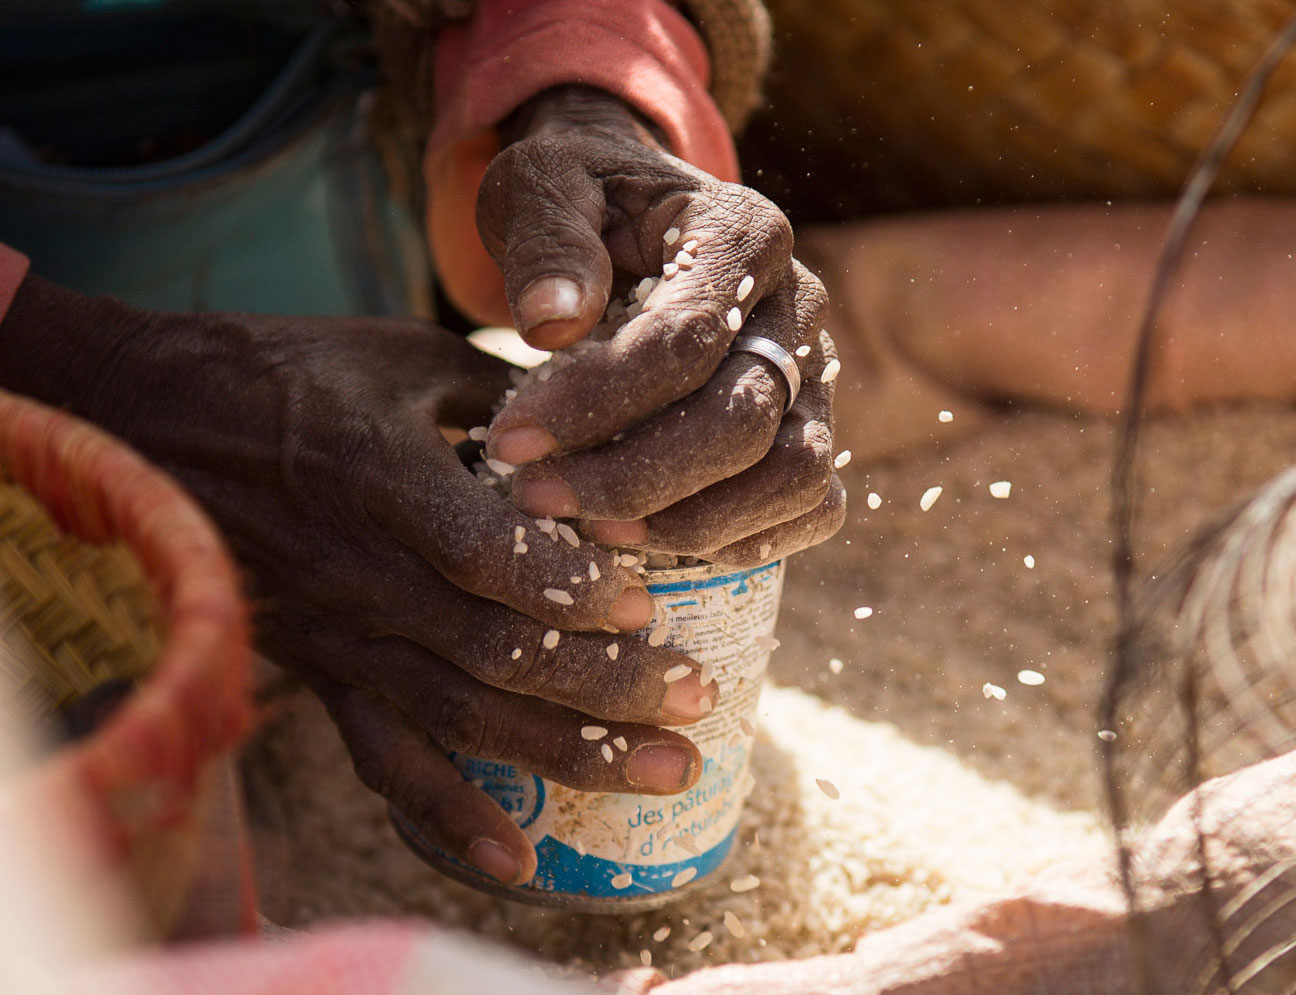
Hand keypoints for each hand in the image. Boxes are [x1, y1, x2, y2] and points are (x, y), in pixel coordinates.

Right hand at [0, 276, 717, 884]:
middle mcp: (360, 574)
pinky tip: (518, 863)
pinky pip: (384, 761)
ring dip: (567, 753)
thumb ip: (503, 391)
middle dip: (607, 686)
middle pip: (495, 652)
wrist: (147, 419)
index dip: (566, 588)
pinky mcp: (322, 674)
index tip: (646, 601)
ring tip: (664, 772)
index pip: (484, 554)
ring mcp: (340, 637)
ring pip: (462, 716)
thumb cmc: (285, 372)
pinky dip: (447, 817)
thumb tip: (604, 420)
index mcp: (380, 478)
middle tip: (697, 698)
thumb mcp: (400, 353)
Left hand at [476, 85, 844, 564]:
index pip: (687, 338)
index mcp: (743, 233)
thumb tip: (552, 322)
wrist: (627, 209)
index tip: (509, 441)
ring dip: (695, 523)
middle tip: (536, 498)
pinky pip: (813, 503)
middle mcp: (798, 305)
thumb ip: (547, 242)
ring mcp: (817, 373)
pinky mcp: (811, 424)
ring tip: (595, 532)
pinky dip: (746, 541)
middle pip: (744, 419)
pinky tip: (654, 544)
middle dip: (635, 476)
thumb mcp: (543, 187)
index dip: (596, 403)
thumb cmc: (581, 198)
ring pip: (794, 474)